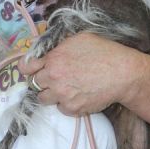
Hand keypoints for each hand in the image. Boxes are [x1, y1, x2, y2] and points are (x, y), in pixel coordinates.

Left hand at [19, 32, 144, 115]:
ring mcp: (62, 96)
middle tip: (52, 79)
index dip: (27, 68)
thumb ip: (60, 47)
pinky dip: (65, 104)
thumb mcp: (79, 39)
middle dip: (41, 81)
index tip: (31, 69)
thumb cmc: (105, 52)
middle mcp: (53, 78)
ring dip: (50, 94)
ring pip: (43, 99)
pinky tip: (75, 96)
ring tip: (63, 89)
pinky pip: (60, 109)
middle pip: (34, 84)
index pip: (26, 67)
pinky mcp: (72, 109)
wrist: (123, 74)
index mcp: (53, 59)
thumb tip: (49, 52)